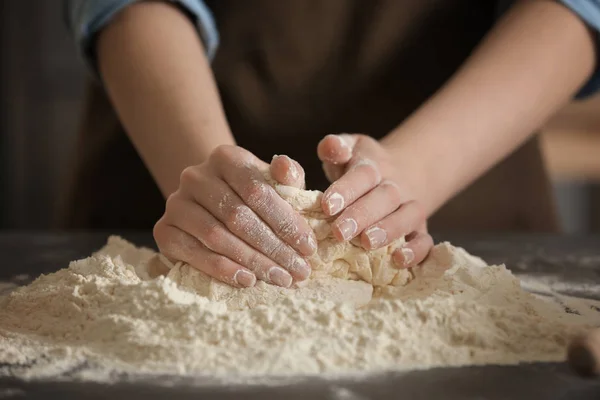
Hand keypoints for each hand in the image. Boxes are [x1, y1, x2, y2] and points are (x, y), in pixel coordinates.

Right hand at [153, 145, 315, 287]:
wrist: (209, 203)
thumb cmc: (251, 195)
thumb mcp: (273, 183)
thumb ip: (287, 176)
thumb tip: (287, 170)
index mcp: (226, 157)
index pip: (258, 191)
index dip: (286, 222)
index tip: (309, 248)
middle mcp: (195, 176)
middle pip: (238, 217)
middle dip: (274, 248)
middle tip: (299, 271)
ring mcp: (176, 203)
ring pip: (218, 237)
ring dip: (253, 262)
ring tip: (280, 279)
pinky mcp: (164, 230)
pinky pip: (195, 253)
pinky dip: (223, 270)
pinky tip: (249, 280)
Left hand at [317, 134, 432, 267]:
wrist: (401, 174)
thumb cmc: (360, 168)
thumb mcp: (348, 150)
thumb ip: (335, 148)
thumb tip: (331, 145)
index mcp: (374, 166)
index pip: (362, 174)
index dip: (346, 189)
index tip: (327, 205)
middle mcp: (395, 186)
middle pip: (384, 197)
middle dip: (362, 215)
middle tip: (339, 232)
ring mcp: (410, 207)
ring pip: (407, 216)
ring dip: (389, 230)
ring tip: (367, 243)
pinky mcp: (420, 229)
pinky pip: (425, 239)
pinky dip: (416, 251)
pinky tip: (400, 260)